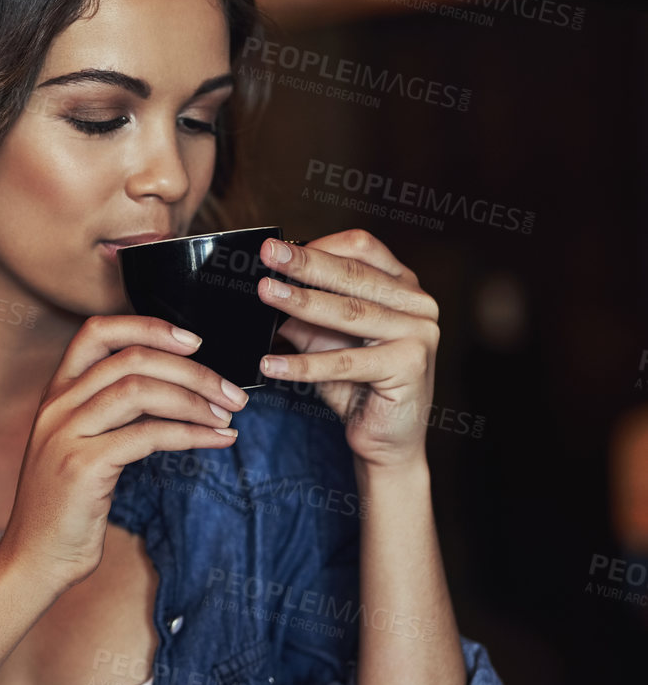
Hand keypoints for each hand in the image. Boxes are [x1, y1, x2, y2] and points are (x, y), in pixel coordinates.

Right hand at [0, 315, 247, 591]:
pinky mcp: (81, 467)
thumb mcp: (79, 449)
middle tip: (231, 391)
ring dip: (195, 399)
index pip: (96, 332)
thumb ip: (107, 416)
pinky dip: (190, 434)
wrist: (33, 561)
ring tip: (228, 416)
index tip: (192, 341)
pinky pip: (147, 436)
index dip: (147, 326)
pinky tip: (216, 441)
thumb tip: (171, 393)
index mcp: (56, 396)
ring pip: (140, 390)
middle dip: (191, 370)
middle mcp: (56, 407)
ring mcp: (65, 434)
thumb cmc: (65, 510)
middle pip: (131, 359)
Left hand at [256, 229, 438, 468]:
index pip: (361, 248)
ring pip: (350, 313)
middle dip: (305, 264)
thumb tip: (264, 286)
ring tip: (265, 294)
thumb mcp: (324, 339)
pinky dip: (304, 364)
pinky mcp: (410, 366)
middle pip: (354, 275)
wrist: (385, 439)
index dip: (319, 245)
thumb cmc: (356, 385)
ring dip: (302, 302)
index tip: (276, 248)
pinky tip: (271, 363)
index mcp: (402, 285)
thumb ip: (303, 312)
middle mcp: (418, 303)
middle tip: (266, 254)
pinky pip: (346, 362)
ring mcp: (419, 333)